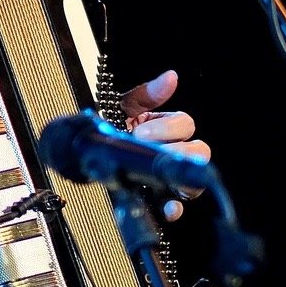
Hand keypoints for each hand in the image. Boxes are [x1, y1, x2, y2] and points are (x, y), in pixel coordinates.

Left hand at [121, 69, 211, 221]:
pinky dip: (174, 208)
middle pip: (199, 151)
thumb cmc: (112, 127)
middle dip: (178, 151)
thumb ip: (146, 94)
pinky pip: (176, 206)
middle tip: (150, 150)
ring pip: (194, 181)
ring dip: (183, 181)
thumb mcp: (124, 106)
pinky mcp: (159, 197)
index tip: (141, 131)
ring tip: (162, 178)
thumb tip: (170, 78)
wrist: (86, 153)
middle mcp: (173, 150)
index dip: (167, 127)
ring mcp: (168, 176)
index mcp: (168, 127)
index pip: (185, 124)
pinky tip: (167, 207)